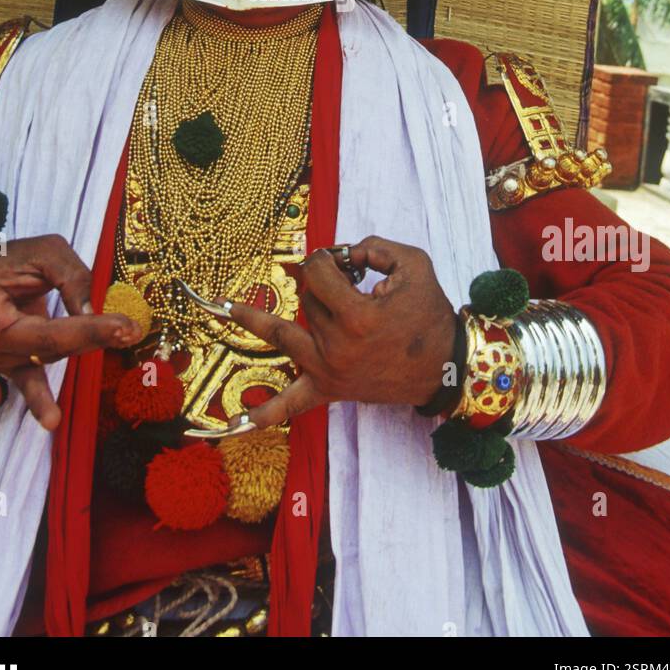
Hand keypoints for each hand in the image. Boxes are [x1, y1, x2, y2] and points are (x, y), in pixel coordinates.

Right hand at [0, 235, 141, 428]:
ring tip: (127, 333)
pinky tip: (52, 419)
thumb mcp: (43, 250)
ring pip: (51, 355)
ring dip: (92, 344)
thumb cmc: (14, 261)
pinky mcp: (24, 366)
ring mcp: (7, 358)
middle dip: (84, 334)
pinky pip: (39, 381)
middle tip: (124, 328)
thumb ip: (69, 275)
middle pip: (39, 342)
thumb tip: (90, 312)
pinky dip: (49, 395)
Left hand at [224, 235, 457, 427]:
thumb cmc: (430, 315)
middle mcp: (335, 346)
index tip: (345, 260)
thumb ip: (376, 247)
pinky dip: (265, 413)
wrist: (446, 367)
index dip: (329, 258)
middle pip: (306, 300)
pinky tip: (238, 422)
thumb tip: (344, 252)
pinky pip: (291, 405)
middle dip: (321, 285)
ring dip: (258, 320)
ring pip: (288, 332)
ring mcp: (327, 370)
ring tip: (224, 309)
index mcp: (356, 316)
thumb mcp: (414, 265)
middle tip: (345, 282)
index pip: (319, 273)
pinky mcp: (329, 389)